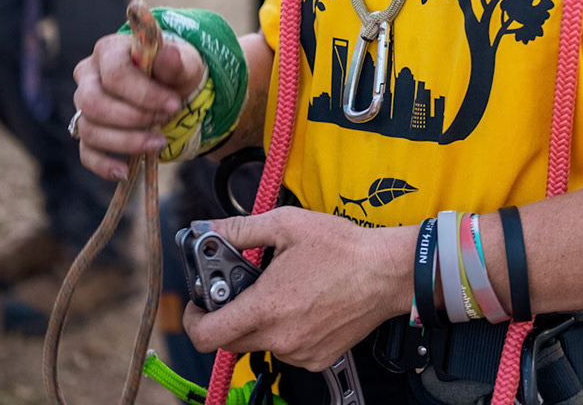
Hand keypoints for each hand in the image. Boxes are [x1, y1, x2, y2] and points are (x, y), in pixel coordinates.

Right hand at [71, 31, 206, 179]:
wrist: (172, 89)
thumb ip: (175, 61)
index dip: (144, 94)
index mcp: (108, 51)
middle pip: (93, 103)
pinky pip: (86, 153)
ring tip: (159, 142)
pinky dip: (104, 165)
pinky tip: (125, 171)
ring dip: (126, 141)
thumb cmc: (173, 71)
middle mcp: (88, 76)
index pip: (114, 74)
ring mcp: (83, 106)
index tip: (174, 105)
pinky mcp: (88, 132)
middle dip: (133, 117)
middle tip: (165, 119)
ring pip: (89, 129)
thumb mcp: (183, 63)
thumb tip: (168, 55)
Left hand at [182, 208, 412, 368]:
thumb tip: (206, 230)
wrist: (388, 272)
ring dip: (261, 321)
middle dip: (229, 313)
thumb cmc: (343, 248)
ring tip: (286, 291)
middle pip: (229, 339)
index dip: (193, 319)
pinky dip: (287, 330)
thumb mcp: (286, 225)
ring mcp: (299, 352)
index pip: (206, 335)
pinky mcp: (318, 359)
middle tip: (247, 287)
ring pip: (260, 343)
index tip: (199, 303)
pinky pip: (287, 348)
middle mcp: (280, 337)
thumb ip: (239, 230)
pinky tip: (306, 305)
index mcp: (266, 307)